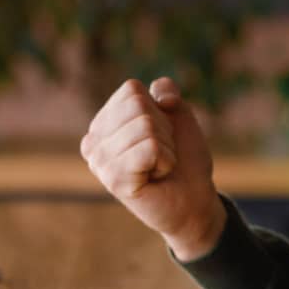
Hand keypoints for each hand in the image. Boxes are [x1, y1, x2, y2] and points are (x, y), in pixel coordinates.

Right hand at [80, 78, 225, 260]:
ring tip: (158, 166)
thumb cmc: (183, 157)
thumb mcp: (177, 113)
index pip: (131, 90)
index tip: (159, 134)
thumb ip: (166, 90)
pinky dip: (165, 160)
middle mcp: (93, 141)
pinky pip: (149, 148)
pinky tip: (156, 176)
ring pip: (145, 126)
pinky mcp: (114, 180)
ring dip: (165, 146)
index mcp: (103, 122)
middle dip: (162, 127)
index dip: (157, 109)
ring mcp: (100, 162)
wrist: (194, 199)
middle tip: (160, 153)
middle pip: (138, 105)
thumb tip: (160, 96)